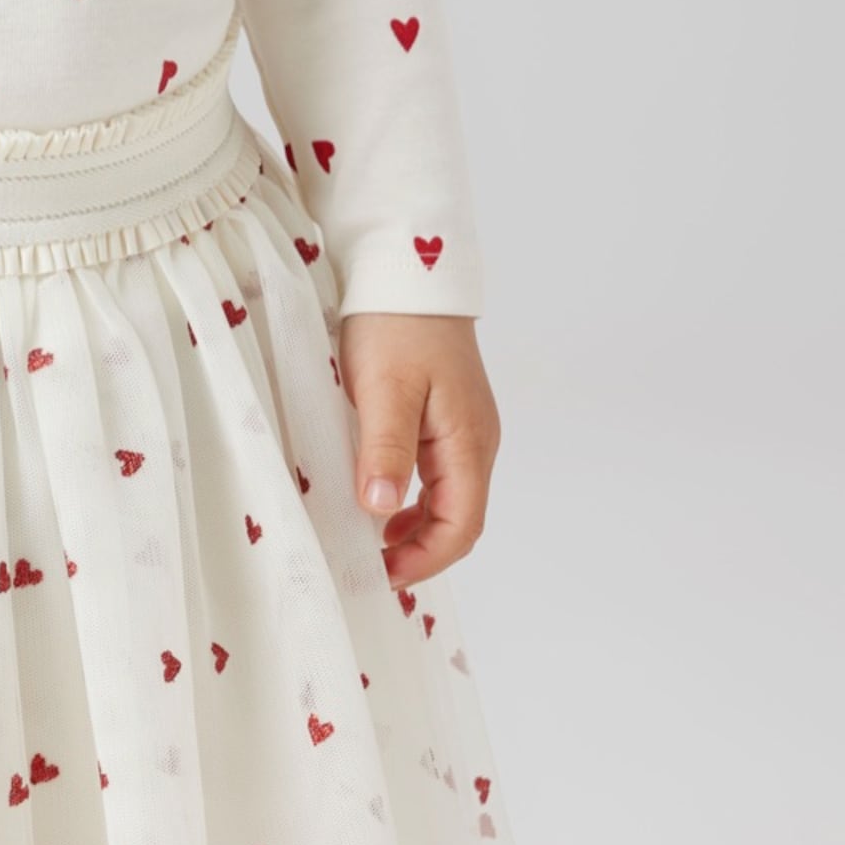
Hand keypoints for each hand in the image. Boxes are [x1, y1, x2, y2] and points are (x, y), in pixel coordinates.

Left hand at [334, 310, 500, 585]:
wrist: (409, 270)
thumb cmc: (396, 325)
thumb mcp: (384, 388)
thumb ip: (385, 450)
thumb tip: (382, 510)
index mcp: (468, 442)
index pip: (460, 525)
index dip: (424, 560)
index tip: (380, 574)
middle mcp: (475, 441)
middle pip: (458, 518)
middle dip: (419, 551)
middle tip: (368, 566)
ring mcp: (463, 427)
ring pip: (447, 497)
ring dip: (414, 526)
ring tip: (369, 541)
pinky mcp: (445, 414)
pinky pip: (436, 472)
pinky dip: (410, 496)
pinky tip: (378, 495)